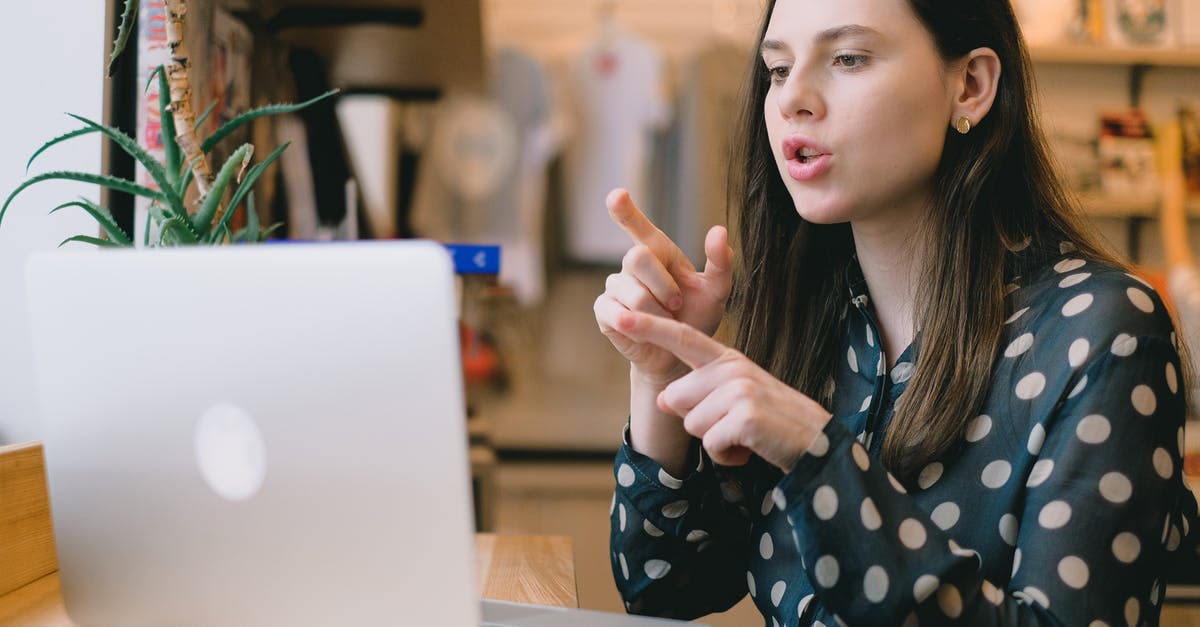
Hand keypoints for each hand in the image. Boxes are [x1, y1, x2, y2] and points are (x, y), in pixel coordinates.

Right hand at [594, 189, 732, 384]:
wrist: (679, 355)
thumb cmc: (696, 318)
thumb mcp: (716, 291)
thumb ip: (720, 262)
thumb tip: (718, 230)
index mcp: (658, 252)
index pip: (638, 226)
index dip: (625, 210)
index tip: (617, 195)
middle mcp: (632, 265)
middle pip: (637, 258)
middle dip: (662, 285)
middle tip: (677, 305)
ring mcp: (615, 286)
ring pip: (631, 291)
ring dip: (656, 311)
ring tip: (665, 322)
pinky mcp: (604, 310)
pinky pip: (615, 311)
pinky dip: (636, 323)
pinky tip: (643, 329)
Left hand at [614, 309, 832, 471]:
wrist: (816, 442)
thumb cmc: (770, 421)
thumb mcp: (733, 400)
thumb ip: (698, 393)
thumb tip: (660, 399)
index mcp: (727, 359)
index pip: (682, 339)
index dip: (650, 328)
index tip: (621, 316)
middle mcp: (731, 368)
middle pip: (675, 399)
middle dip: (697, 422)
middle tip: (733, 424)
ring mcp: (739, 390)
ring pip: (692, 424)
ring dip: (714, 441)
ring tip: (744, 435)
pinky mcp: (745, 416)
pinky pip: (711, 444)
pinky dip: (727, 455)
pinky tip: (749, 447)